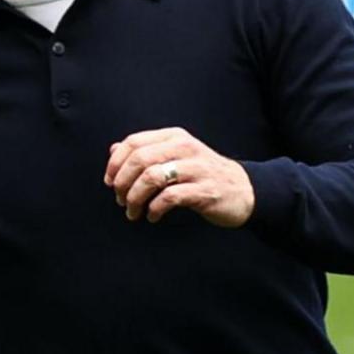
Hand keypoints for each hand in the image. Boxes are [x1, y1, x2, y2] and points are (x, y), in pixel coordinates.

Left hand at [104, 126, 255, 226]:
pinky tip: (153, 216)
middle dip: (123, 183)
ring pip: (152, 177)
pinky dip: (154, 209)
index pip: (134, 142)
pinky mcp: (204, 191)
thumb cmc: (203, 175)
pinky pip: (169, 197)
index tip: (109, 182)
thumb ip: (145, 151)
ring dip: (135, 198)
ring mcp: (196, 169)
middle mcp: (185, 148)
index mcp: (175, 136)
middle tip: (120, 200)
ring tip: (133, 212)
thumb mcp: (175, 156)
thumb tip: (113, 150)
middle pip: (140, 159)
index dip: (115, 163)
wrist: (243, 190)